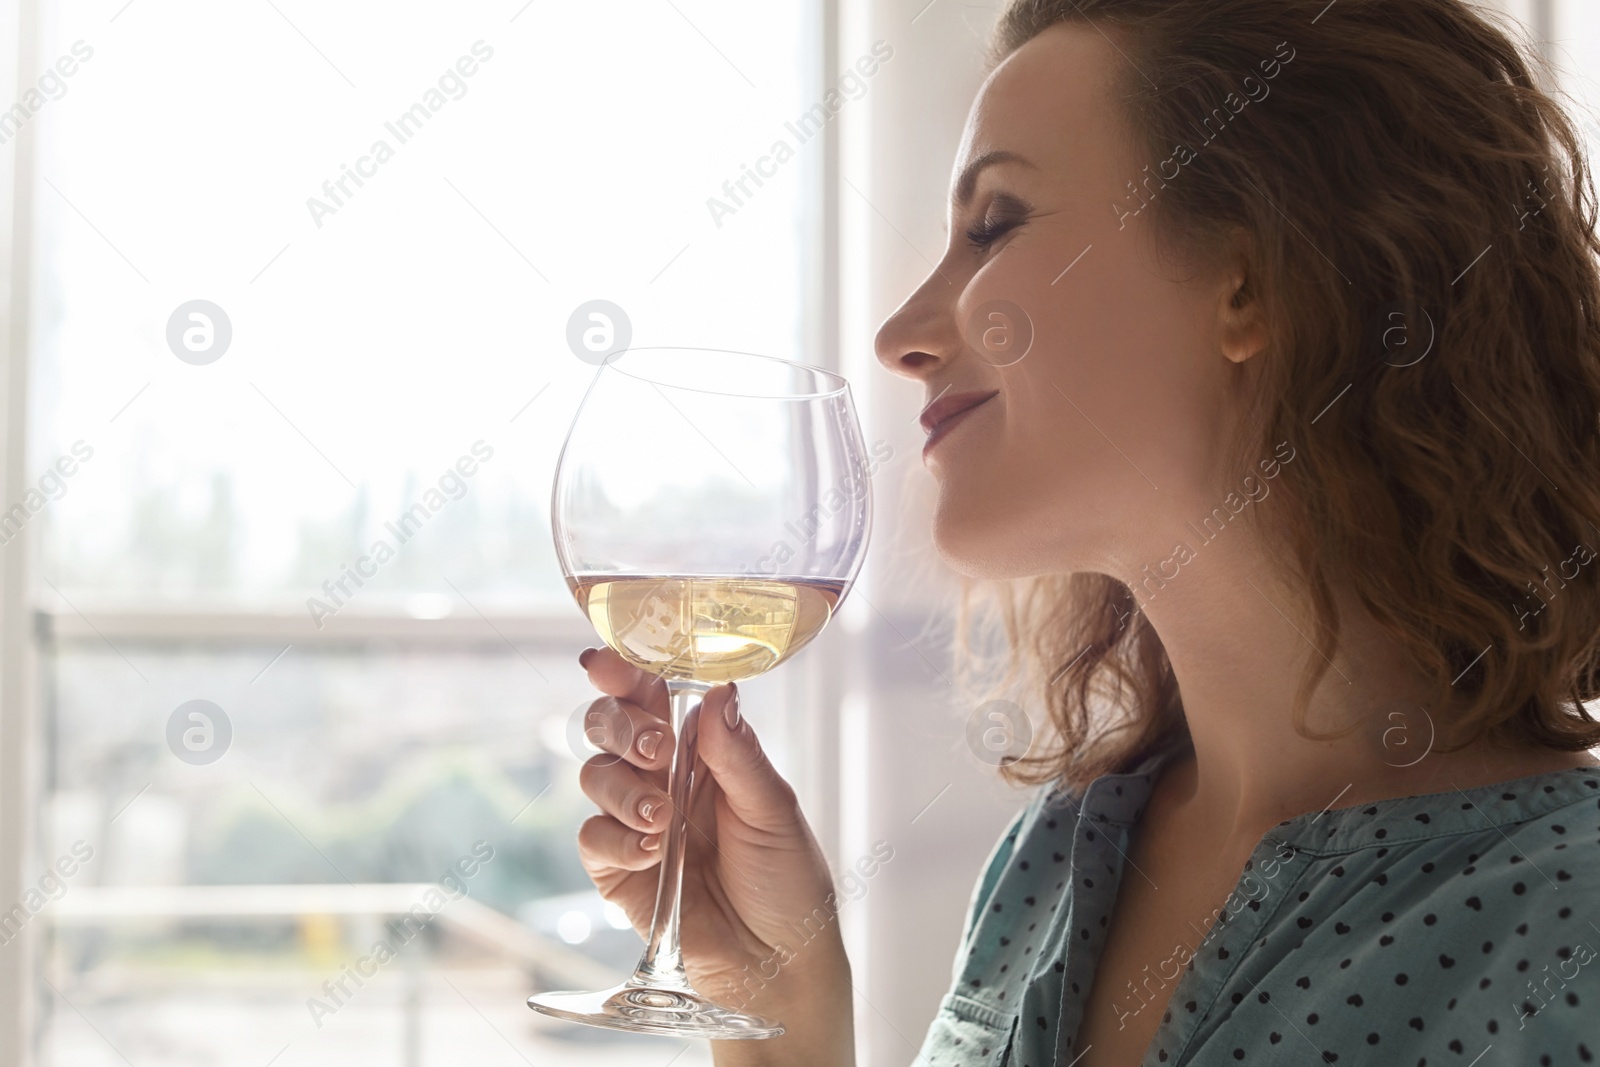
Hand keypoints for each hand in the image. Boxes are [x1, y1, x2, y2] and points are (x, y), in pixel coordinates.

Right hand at [573, 646, 852, 1038]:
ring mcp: (636, 823)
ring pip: (595, 776)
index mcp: (703, 751)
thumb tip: (718, 692)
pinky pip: (593, 838)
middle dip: (619, 724)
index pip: (656, 696)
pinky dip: (618, 840)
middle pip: (610, 727)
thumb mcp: (775, 811)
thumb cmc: (788, 881)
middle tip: (652, 747)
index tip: (606, 662)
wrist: (778, 964)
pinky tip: (653, 853)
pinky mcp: (618, 870)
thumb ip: (739, 754)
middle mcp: (663, 778)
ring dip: (622, 788)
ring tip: (661, 818)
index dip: (625, 673)